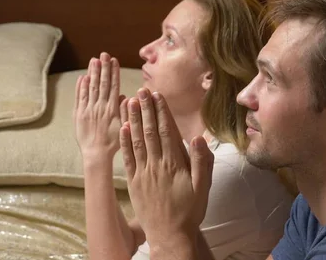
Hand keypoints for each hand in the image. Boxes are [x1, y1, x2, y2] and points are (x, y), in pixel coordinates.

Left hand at [73, 53, 124, 159]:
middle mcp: (100, 106)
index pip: (113, 86)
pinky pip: (80, 97)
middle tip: (103, 54)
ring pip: (90, 87)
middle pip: (102, 83)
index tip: (114, 60)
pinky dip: (81, 86)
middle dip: (103, 67)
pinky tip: (83, 77)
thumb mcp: (123, 127)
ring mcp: (88, 109)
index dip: (114, 72)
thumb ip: (124, 110)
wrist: (96, 154)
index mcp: (112, 109)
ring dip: (92, 73)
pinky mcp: (78, 114)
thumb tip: (125, 96)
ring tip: (94, 60)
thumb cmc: (113, 143)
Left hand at [119, 89, 213, 242]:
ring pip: (137, 140)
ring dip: (134, 119)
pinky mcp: (133, 181)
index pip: (167, 131)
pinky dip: (125, 141)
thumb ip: (201, 162)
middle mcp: (157, 164)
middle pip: (150, 131)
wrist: (169, 235)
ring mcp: (143, 172)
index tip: (158, 95)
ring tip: (130, 101)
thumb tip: (197, 138)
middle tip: (142, 90)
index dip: (162, 111)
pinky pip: (127, 157)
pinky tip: (123, 127)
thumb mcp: (202, 187)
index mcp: (175, 164)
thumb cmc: (189, 211)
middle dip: (146, 109)